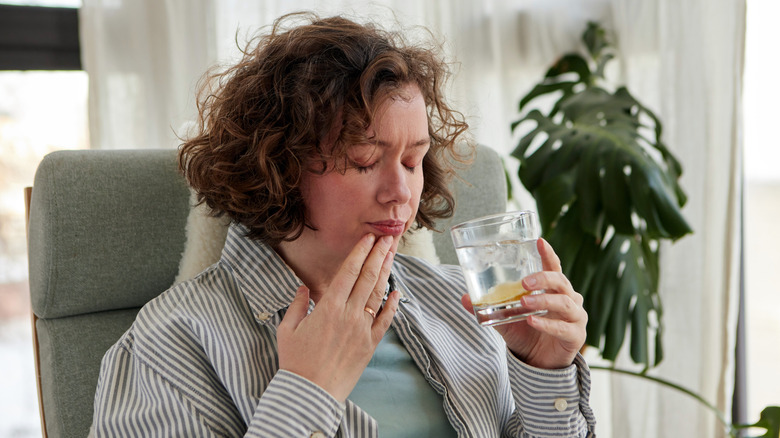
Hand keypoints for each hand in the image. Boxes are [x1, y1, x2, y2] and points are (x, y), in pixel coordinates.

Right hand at [277, 234, 399, 401]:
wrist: (310, 393)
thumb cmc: (295, 362)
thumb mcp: (287, 329)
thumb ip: (297, 305)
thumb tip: (304, 289)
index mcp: (328, 307)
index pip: (349, 272)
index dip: (360, 252)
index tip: (369, 238)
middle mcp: (349, 314)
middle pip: (368, 277)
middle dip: (379, 254)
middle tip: (388, 237)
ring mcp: (362, 329)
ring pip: (378, 294)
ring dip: (387, 272)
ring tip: (392, 255)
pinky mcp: (370, 344)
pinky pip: (385, 320)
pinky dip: (393, 304)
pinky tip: (398, 291)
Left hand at [461, 238, 586, 368]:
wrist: (539, 363)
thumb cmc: (526, 334)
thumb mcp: (505, 319)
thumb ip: (488, 307)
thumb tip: (463, 297)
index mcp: (553, 290)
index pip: (554, 267)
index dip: (548, 254)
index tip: (539, 241)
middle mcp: (569, 300)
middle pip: (561, 282)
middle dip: (544, 279)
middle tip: (524, 282)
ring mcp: (575, 318)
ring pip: (564, 303)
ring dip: (543, 301)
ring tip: (524, 302)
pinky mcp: (576, 336)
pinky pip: (563, 328)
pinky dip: (547, 324)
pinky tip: (532, 322)